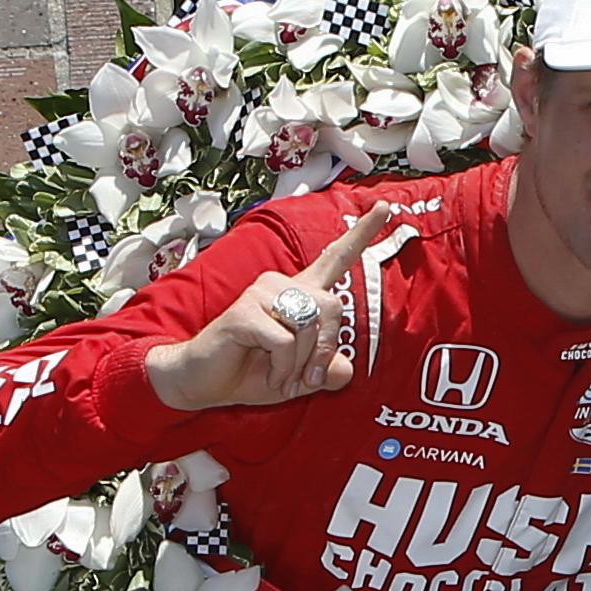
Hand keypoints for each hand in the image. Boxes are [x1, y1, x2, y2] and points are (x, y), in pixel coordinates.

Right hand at [142, 205, 395, 412]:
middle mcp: (282, 285)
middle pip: (332, 306)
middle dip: (324, 350)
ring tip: (279, 372)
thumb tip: (344, 368)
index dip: (362, 234)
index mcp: (300, 293)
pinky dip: (283, 368)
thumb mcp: (302, 377)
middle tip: (304, 376)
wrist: (205, 383)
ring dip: (300, 364)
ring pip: (308, 327)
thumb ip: (329, 371)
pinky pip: (285, 342)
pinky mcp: (244, 310)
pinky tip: (266, 370)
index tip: (385, 208)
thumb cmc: (254, 372)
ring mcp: (261, 294)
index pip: (335, 258)